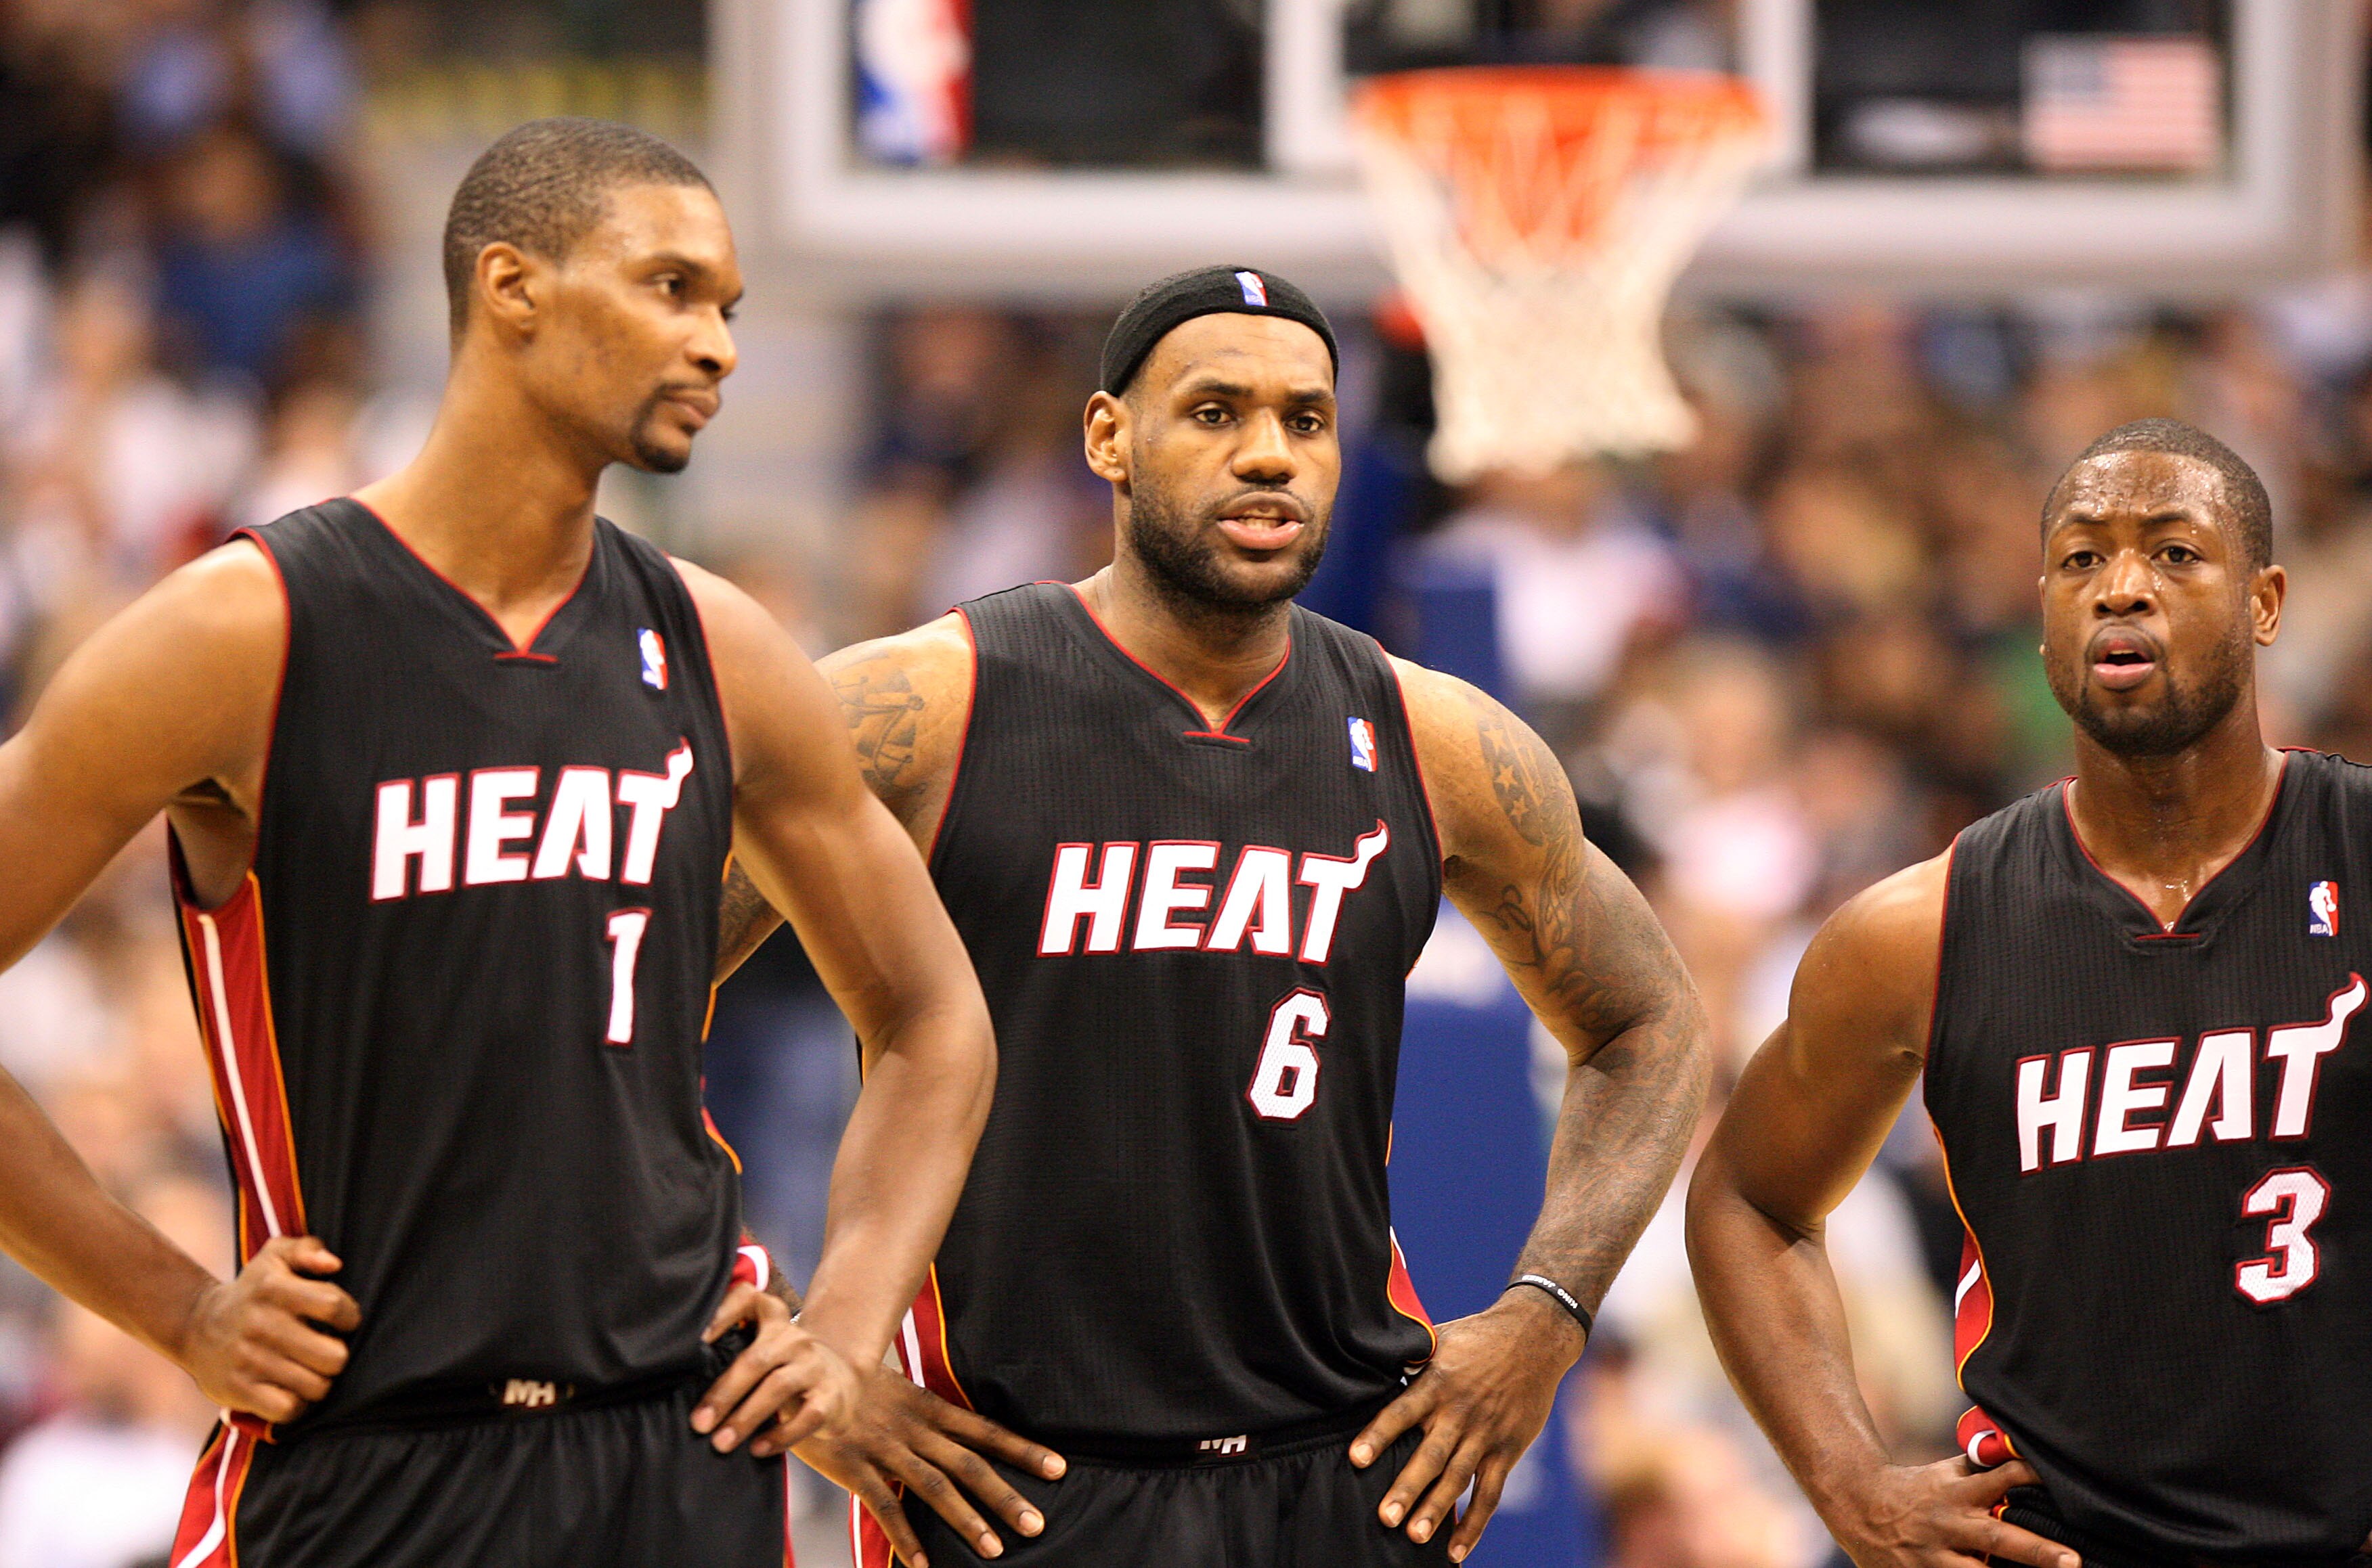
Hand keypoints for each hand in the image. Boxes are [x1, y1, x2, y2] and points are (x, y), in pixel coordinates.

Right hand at [175, 1235, 358, 1423]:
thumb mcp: (274, 1257)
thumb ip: (307, 1249)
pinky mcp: (238, 1390)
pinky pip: (288, 1409)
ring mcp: (249, 1360)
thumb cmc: (253, 1291)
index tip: (342, 1321)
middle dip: (337, 1356)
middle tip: (326, 1350)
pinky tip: (292, 1390)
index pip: (335, 1306)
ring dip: (319, 1381)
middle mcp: (261, 1324)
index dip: (349, 1317)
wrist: (196, 1326)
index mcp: (275, 1288)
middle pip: (334, 1357)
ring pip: (316, 1387)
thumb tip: (334, 1264)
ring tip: (309, 1369)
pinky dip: (297, 1404)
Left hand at [692, 1283, 859, 1452]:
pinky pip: (805, 1416)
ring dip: (746, 1417)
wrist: (840, 1387)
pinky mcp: (830, 1396)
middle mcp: (794, 1337)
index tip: (696, 1342)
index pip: (747, 1298)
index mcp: (772, 1318)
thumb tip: (678, 1384)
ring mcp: (814, 1365)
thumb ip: (733, 1353)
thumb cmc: (784, 1370)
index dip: (721, 1314)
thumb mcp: (763, 1350)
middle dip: (724, 1393)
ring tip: (721, 1442)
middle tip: (699, 1423)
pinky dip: (779, 1436)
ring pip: (778, 1386)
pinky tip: (757, 1449)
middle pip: (756, 1359)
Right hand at [794, 1367, 1065, 1566]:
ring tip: (994, 1549)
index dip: (1022, 1450)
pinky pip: (884, 1506)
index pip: (986, 1431)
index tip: (1057, 1468)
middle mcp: (915, 1429)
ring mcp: (885, 1449)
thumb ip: (932, 1418)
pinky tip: (922, 1564)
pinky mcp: (854, 1467)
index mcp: (930, 1409)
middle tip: (1037, 1524)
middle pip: (969, 1464)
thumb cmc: (859, 1386)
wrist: (807, 1368)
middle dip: (1005, 1496)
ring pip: (934, 1487)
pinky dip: (904, 1537)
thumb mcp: (904, 1394)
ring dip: (966, 1519)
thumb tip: (967, 1438)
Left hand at [1349, 1291, 1583, 1561]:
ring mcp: (1485, 1434)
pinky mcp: (1507, 1450)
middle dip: (1407, 1488)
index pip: (1402, 1412)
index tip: (1356, 1458)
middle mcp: (1460, 1412)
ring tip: (1414, 1536)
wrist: (1535, 1337)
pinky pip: (1489, 1493)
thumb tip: (1371, 1362)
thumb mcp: (1440, 1339)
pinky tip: (1456, 1550)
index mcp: (1437, 1383)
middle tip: (1385, 1517)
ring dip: (1436, 1510)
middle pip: (1430, 1456)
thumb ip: (1411, 1361)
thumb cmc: (1478, 1337)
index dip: (1378, 1435)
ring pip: (1458, 1479)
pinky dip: (1474, 1523)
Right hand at [1826, 1457, 2078, 1567]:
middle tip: (2072, 1561)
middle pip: (1998, 1538)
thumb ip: (1980, 1469)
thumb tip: (2017, 1451)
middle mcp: (1950, 1525)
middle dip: (2036, 1551)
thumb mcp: (1944, 1473)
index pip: (2001, 1479)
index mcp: (1959, 1493)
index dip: (2028, 1476)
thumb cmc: (1914, 1489)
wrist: (1857, 1506)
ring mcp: (1935, 1557)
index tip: (2057, 1480)